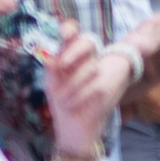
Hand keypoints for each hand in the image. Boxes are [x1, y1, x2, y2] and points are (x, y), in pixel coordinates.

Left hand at [43, 32, 133, 160]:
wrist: (75, 131)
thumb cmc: (63, 104)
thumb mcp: (53, 84)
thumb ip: (52, 68)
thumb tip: (50, 57)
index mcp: (74, 56)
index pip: (74, 34)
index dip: (71, 29)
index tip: (65, 33)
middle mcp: (90, 59)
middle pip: (87, 42)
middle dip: (74, 53)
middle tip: (62, 66)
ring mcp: (102, 72)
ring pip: (91, 66)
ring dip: (73, 84)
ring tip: (65, 99)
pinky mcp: (110, 87)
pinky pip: (95, 86)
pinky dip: (81, 97)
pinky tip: (74, 105)